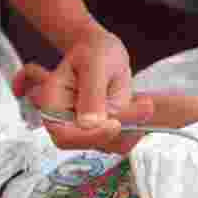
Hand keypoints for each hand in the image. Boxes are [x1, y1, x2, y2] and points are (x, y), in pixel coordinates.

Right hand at [14, 61, 153, 154]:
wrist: (104, 52)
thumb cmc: (94, 52)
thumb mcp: (94, 64)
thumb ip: (92, 93)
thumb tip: (89, 124)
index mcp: (53, 104)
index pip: (65, 136)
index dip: (90, 136)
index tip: (116, 124)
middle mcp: (66, 121)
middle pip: (90, 144)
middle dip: (119, 131)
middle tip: (144, 108)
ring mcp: (85, 128)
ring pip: (110, 145)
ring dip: (132, 127)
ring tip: (143, 102)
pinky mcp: (103, 130)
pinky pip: (122, 141)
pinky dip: (136, 128)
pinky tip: (141, 107)